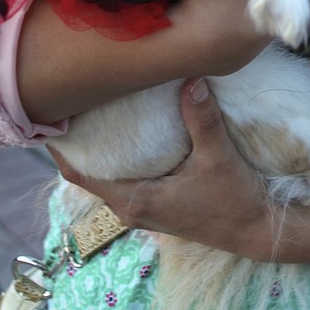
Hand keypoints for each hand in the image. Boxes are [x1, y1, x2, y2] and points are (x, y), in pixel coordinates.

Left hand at [51, 78, 274, 258]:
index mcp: (134, 201)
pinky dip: (119, 158)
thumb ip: (201, 119)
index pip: (80, 174)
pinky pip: (124, 179)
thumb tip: (190, 79)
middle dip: (79, 142)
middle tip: (75, 99)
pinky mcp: (156, 206)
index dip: (61, 147)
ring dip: (100, 150)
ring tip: (96, 110)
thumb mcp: (217, 157)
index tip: (52, 113)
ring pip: (107, 177)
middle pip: (88, 173)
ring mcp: (143, 209)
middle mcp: (131, 209)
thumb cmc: (234, 199)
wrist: (257, 230)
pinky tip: (128, 132)